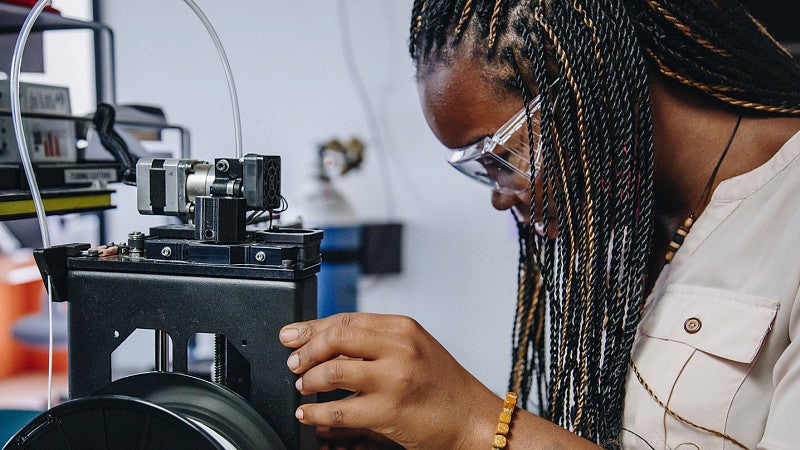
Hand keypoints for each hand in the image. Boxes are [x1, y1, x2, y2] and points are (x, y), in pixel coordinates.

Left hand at [279, 313, 500, 449]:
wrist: (472, 418)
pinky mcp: (389, 411)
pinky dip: (316, 413)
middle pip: (336, 338)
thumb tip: (327, 340)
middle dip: (306, 351)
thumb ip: (377, 340)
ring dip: (308, 380)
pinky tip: (308, 413)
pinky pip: (339, 410)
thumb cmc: (443, 385)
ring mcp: (394, 379)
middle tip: (294, 363)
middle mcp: (399, 348)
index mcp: (403, 327)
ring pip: (333, 372)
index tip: (291, 335)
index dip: (312, 328)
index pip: (346, 319)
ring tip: (302, 386)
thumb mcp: (415, 348)